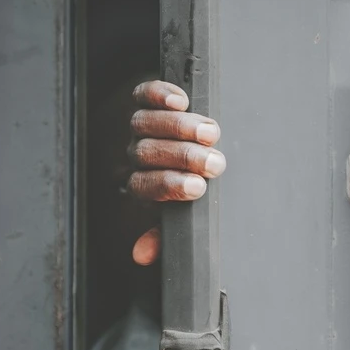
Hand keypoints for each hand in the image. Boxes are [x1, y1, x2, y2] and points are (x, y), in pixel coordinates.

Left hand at [127, 80, 225, 265]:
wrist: (171, 150)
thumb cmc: (179, 188)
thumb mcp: (172, 215)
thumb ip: (162, 234)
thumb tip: (142, 256)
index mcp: (143, 185)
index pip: (147, 186)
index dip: (171, 185)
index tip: (198, 187)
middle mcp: (136, 155)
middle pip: (148, 153)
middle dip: (183, 157)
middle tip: (214, 161)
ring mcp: (139, 126)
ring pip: (146, 123)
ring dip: (179, 128)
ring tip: (210, 133)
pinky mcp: (145, 100)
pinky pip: (144, 94)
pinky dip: (161, 95)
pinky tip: (182, 101)